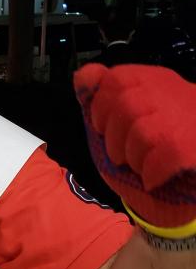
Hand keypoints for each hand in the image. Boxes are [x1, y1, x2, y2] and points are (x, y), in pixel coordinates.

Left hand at [74, 63, 195, 229]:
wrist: (188, 193)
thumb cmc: (150, 155)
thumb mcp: (120, 123)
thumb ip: (101, 98)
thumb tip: (83, 75)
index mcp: (157, 83)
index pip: (118, 77)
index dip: (100, 106)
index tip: (103, 127)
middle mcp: (178, 94)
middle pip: (126, 103)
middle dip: (113, 136)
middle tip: (121, 154)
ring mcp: (189, 121)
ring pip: (143, 131)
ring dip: (133, 157)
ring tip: (141, 165)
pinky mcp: (192, 148)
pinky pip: (162, 156)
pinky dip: (151, 173)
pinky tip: (155, 178)